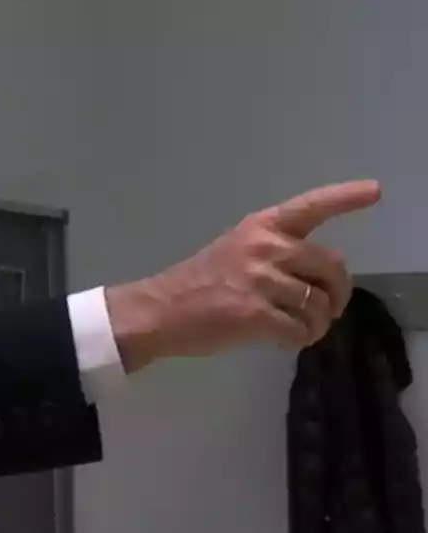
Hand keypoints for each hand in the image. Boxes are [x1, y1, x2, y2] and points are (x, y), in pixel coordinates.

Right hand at [107, 180, 380, 370]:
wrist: (157, 311)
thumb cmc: (197, 283)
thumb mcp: (236, 252)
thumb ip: (276, 255)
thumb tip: (320, 283)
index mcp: (259, 227)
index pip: (310, 207)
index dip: (345, 197)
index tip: (374, 191)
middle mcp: (264, 247)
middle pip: (331, 266)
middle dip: (338, 293)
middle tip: (326, 310)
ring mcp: (259, 280)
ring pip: (319, 304)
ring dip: (317, 324)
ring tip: (300, 330)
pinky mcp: (254, 313)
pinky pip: (300, 330)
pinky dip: (299, 340)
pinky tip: (283, 341)